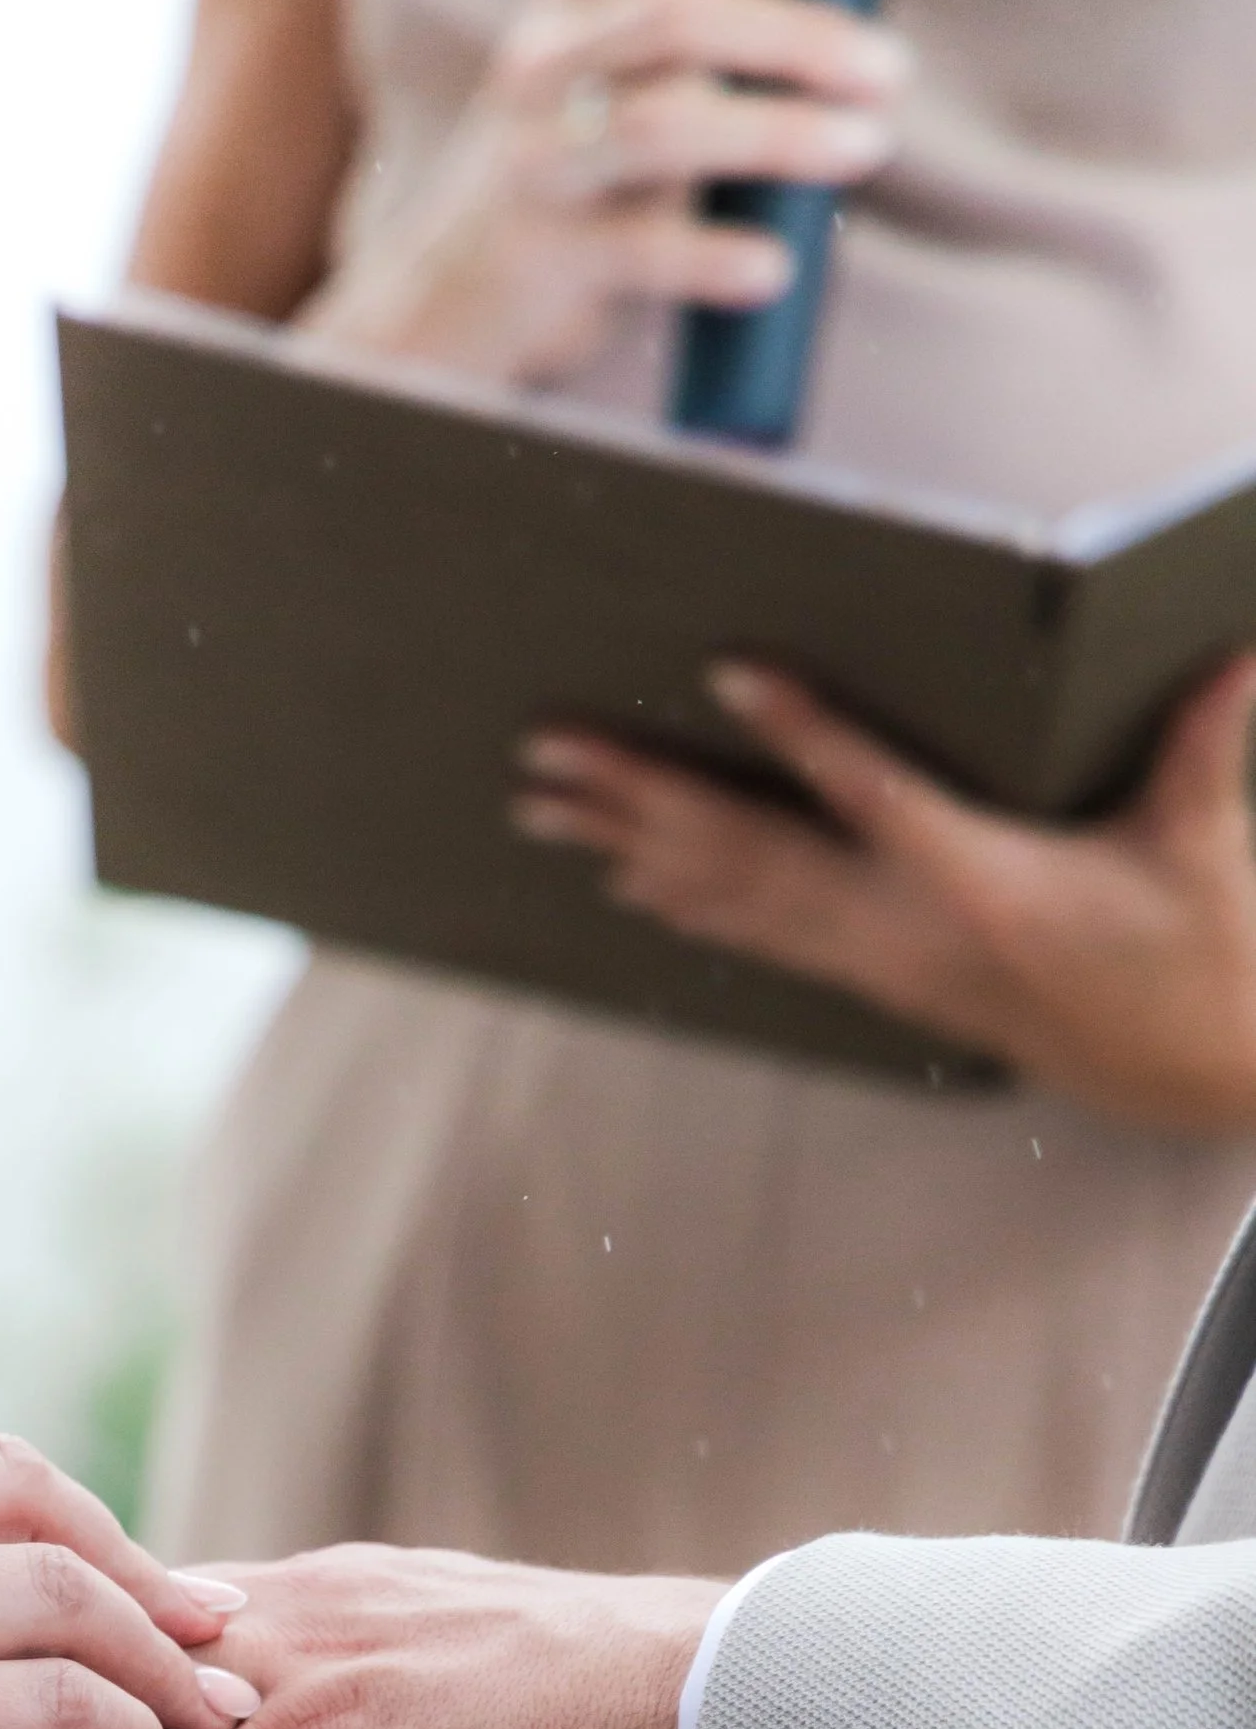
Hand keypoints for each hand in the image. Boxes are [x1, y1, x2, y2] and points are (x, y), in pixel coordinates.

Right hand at [306, 0, 904, 387]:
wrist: (445, 302)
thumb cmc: (571, 188)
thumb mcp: (607, 90)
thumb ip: (692, 53)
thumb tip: (846, 43)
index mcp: (567, 4)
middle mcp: (541, 65)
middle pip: (681, 15)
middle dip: (798, 36)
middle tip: (889, 70)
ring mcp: (534, 160)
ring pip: (664, 122)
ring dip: (779, 131)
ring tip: (865, 147)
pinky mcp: (541, 256)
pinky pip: (640, 249)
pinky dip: (715, 256)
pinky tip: (774, 268)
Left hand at [516, 655, 1255, 1130]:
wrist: (1184, 1077)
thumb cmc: (1194, 954)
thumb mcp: (1201, 846)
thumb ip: (1201, 743)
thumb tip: (1236, 651)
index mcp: (978, 883)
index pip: (871, 791)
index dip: (800, 733)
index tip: (727, 673)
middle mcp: (903, 928)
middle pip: (749, 852)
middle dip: (640, 799)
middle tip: (550, 750)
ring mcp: (878, 962)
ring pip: (730, 899)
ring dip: (629, 847)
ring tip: (542, 802)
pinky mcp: (874, 981)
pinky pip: (755, 938)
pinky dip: (685, 904)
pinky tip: (620, 878)